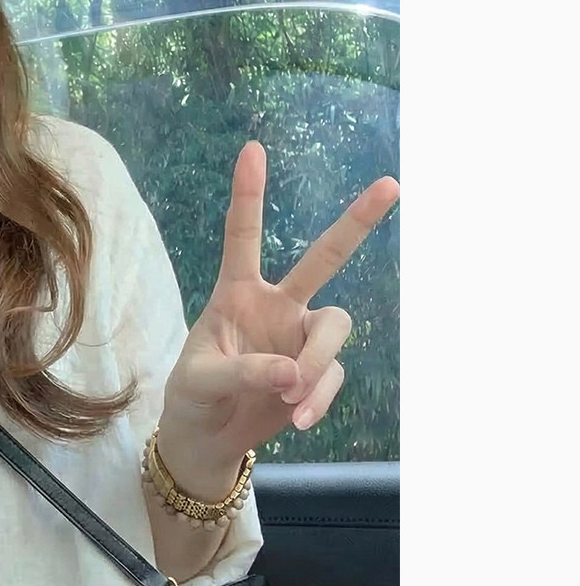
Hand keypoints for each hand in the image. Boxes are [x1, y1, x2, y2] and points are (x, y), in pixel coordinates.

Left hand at [157, 141, 398, 493]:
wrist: (207, 437)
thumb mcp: (199, 380)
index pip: (242, 235)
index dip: (249, 193)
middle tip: (391, 184)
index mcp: (236, 292)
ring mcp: (300, 336)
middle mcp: (276, 305)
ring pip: (335, 328)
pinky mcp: (316, 372)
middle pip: (324, 257)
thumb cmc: (193, 395)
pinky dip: (316, 398)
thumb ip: (241, 371)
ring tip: (289, 397)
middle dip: (356, 221)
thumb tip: (292, 373)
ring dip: (316, 361)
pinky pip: (331, 376)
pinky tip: (295, 417)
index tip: (252, 149)